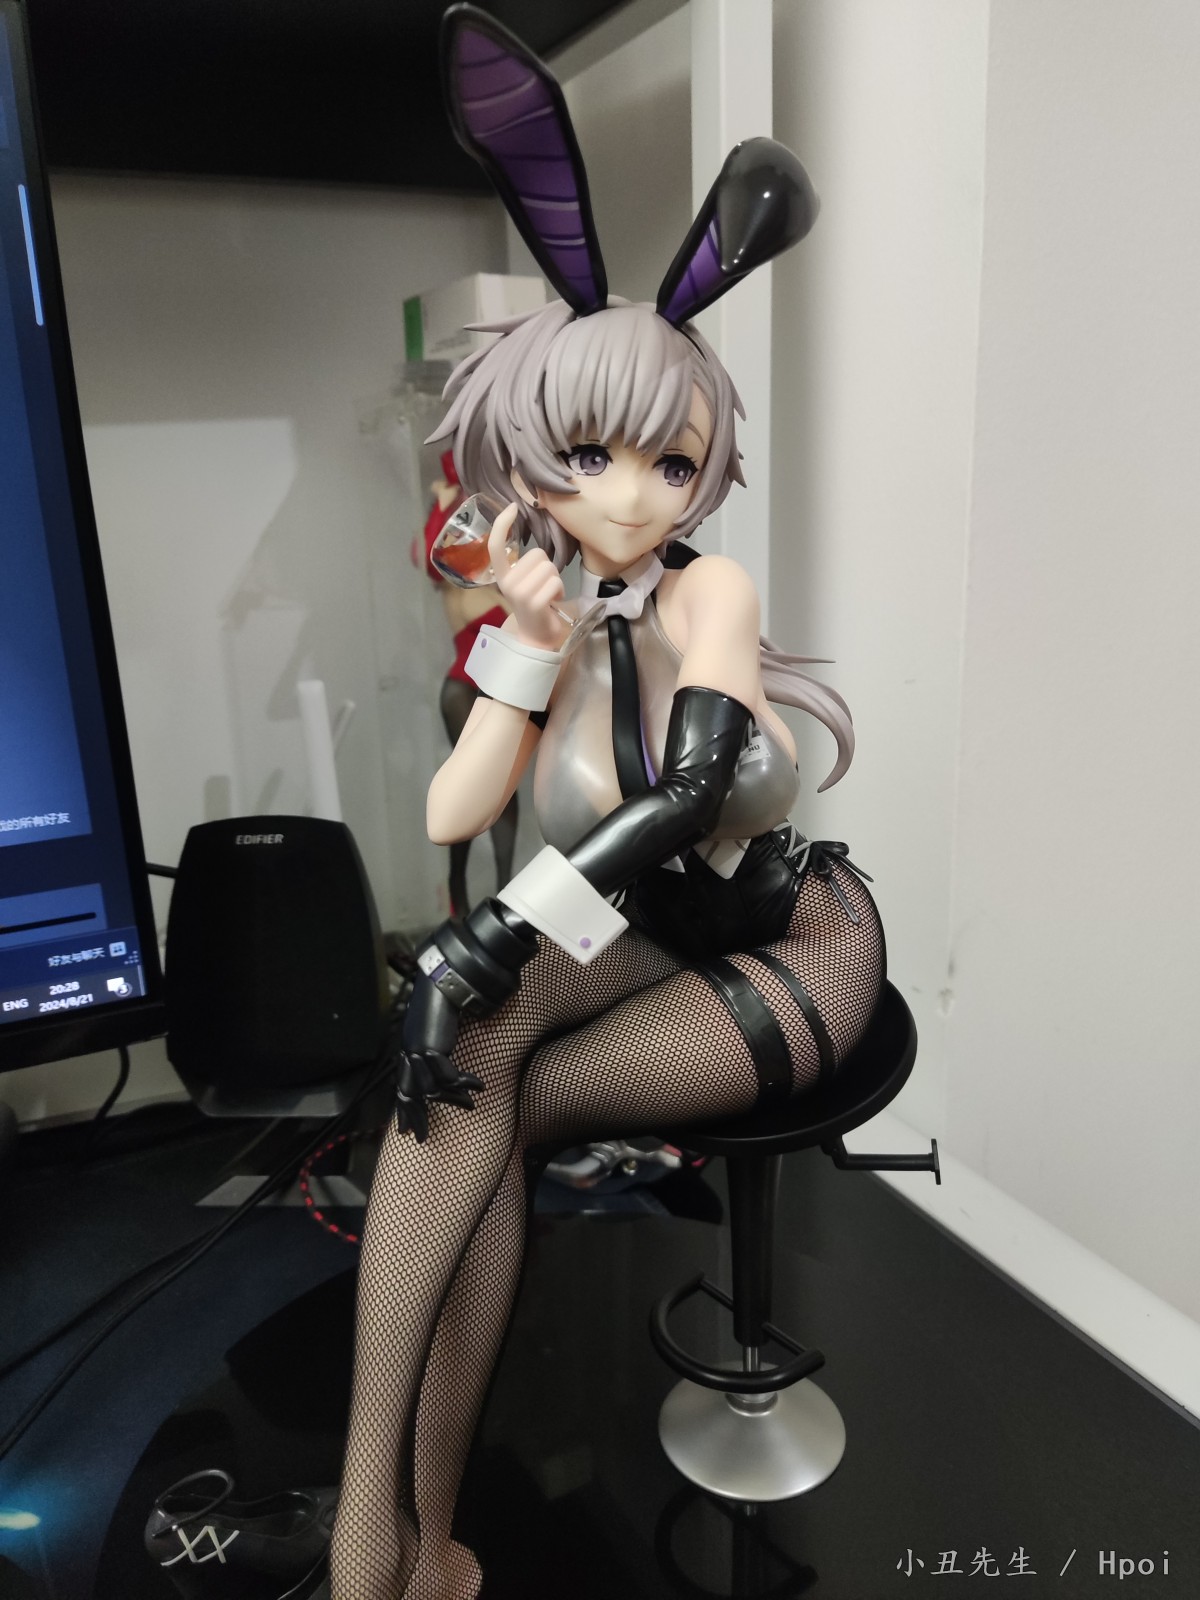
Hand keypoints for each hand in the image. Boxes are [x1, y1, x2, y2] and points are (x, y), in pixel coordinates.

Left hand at [393, 902, 536, 1140]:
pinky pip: (449, 1076)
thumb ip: (439, 1042)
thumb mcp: (440, 1025)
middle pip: (409, 1091)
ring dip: (454, 1099)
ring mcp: (418, 1050)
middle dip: (415, 1115)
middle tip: (420, 1136)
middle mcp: (409, 1050)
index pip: (404, 1081)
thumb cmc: (447, 997)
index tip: (407, 1124)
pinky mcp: (433, 1048)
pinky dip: (464, 1084)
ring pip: (432, 1088)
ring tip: (471, 1105)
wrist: (446, 978)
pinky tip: (478, 1086)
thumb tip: (445, 1057)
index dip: (405, 1104)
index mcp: (409, 1045)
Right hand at [488, 502, 566, 652]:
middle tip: (543, 586)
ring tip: (548, 594)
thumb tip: (538, 549)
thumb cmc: (534, 606)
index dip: (501, 524)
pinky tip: (552, 602)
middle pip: (537, 554)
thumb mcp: (524, 583)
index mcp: (501, 575)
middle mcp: (507, 583)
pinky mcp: (533, 602)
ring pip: (549, 567)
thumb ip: (525, 565)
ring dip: (555, 580)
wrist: (537, 636)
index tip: (512, 508)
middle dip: (547, 567)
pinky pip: (555, 581)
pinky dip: (559, 590)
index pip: (495, 546)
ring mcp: (519, 593)